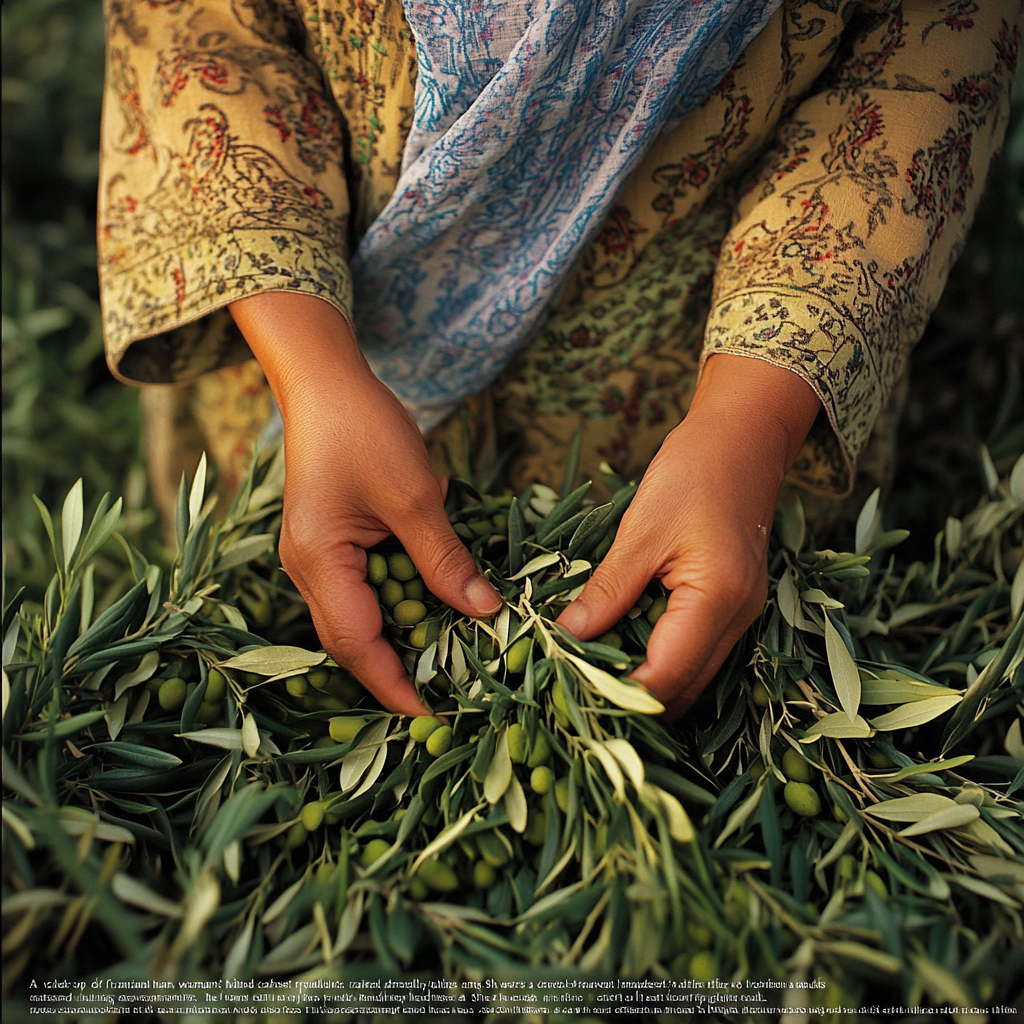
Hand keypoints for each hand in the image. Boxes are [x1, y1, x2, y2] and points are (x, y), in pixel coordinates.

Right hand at [231, 292, 500, 715]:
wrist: (326, 380)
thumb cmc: (364, 429)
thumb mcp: (414, 498)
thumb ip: (446, 561)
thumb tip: (485, 612)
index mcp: (319, 563)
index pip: (357, 645)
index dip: (395, 684)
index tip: (434, 714)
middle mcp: (308, 569)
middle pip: (354, 638)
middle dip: (401, 665)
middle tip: (454, 684)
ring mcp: (317, 556)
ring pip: (363, 613)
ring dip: (406, 630)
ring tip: (455, 646)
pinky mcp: (331, 541)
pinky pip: (367, 584)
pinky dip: (403, 593)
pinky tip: (438, 585)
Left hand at [556, 354, 820, 718]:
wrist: (742, 440)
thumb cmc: (692, 472)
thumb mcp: (640, 530)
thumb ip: (607, 589)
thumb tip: (567, 634)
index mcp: (717, 599)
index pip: (666, 676)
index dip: (619, 694)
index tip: (571, 694)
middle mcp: (740, 619)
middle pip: (684, 690)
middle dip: (631, 701)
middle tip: (575, 693)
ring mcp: (742, 617)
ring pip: (693, 678)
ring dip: (647, 685)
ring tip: (592, 677)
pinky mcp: (734, 608)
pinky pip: (697, 654)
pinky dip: (661, 661)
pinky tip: (623, 650)